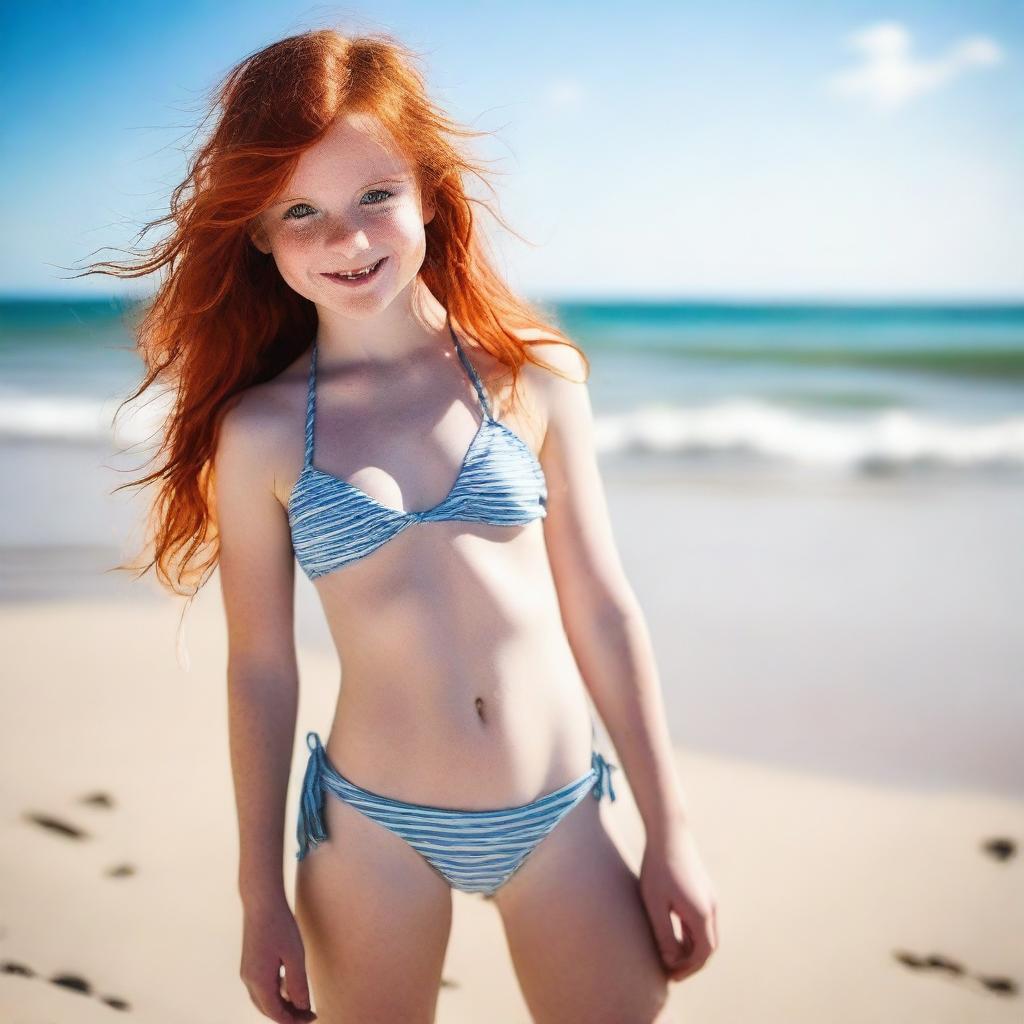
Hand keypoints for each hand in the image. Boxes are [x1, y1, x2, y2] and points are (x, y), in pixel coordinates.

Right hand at [240, 896, 316, 1021]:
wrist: (261, 901)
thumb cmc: (280, 925)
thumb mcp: (295, 955)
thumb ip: (298, 984)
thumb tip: (302, 1008)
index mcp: (259, 981)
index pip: (276, 1013)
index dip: (294, 1020)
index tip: (312, 1018)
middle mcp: (249, 980)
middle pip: (268, 1009)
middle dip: (288, 1015)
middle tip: (309, 1014)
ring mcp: (247, 971)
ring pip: (264, 999)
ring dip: (282, 1004)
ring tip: (302, 1002)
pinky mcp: (250, 963)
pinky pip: (262, 987)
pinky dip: (276, 992)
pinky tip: (289, 985)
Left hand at [639, 822, 718, 981]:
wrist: (669, 833)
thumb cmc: (658, 868)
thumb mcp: (655, 904)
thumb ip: (664, 934)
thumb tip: (671, 960)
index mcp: (701, 914)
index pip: (703, 954)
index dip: (688, 969)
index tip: (671, 976)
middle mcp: (711, 907)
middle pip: (709, 946)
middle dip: (692, 961)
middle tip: (672, 970)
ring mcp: (710, 896)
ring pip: (707, 932)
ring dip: (692, 947)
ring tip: (671, 954)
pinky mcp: (704, 888)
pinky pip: (703, 919)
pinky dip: (692, 932)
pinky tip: (675, 931)